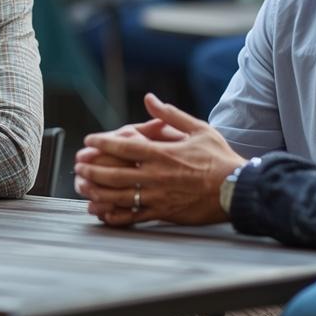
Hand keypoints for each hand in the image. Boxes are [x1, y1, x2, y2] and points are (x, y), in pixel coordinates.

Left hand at [74, 93, 245, 227]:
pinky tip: (101, 213)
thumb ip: (170, 115)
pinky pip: (133, 216)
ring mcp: (158, 197)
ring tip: (83, 187)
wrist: (237, 189)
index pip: (125, 147)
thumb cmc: (219, 158)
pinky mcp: (163, 213)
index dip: (102, 144)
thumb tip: (150, 99)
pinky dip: (114, 215)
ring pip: (119, 197)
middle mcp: (156, 176)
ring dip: (97, 192)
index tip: (88, 141)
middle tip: (78, 166)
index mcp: (163, 154)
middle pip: (115, 174)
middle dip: (92, 169)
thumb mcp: (198, 129)